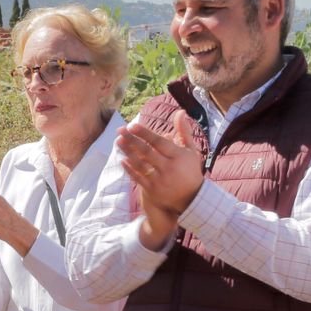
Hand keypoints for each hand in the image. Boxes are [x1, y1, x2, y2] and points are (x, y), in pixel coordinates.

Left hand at [119, 113, 203, 250]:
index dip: (145, 133)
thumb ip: (184, 131)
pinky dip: (130, 169)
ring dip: (128, 152)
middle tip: (120, 130)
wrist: (192, 198)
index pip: (159, 142)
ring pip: (140, 164)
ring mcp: (160, 181)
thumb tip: (180, 112)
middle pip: (147, 152)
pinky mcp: (153, 191)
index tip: (132, 125)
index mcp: (178, 157)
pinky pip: (138, 178)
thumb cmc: (191, 170)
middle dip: (132, 140)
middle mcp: (169, 168)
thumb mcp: (191, 151)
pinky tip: (123, 160)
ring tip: (118, 141)